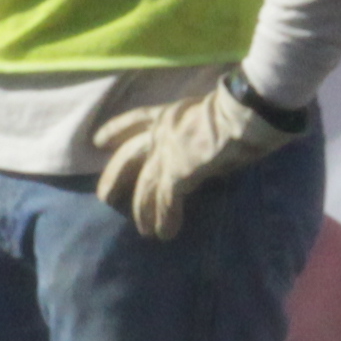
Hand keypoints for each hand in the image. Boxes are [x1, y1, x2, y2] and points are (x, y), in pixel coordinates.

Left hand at [87, 81, 300, 242]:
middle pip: (127, 158)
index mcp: (168, 114)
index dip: (115, 130)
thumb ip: (197, 132)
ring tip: (143, 231)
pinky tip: (165, 234)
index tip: (98, 141)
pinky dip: (166, 219)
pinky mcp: (178, 174)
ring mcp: (166, 154)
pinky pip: (168, 202)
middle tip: (104, 197)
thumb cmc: (237, 106)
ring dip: (143, 211)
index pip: (134, 120)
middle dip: (113, 178)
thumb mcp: (207, 113)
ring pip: (146, 187)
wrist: (242, 111)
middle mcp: (160, 134)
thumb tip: (204, 156)